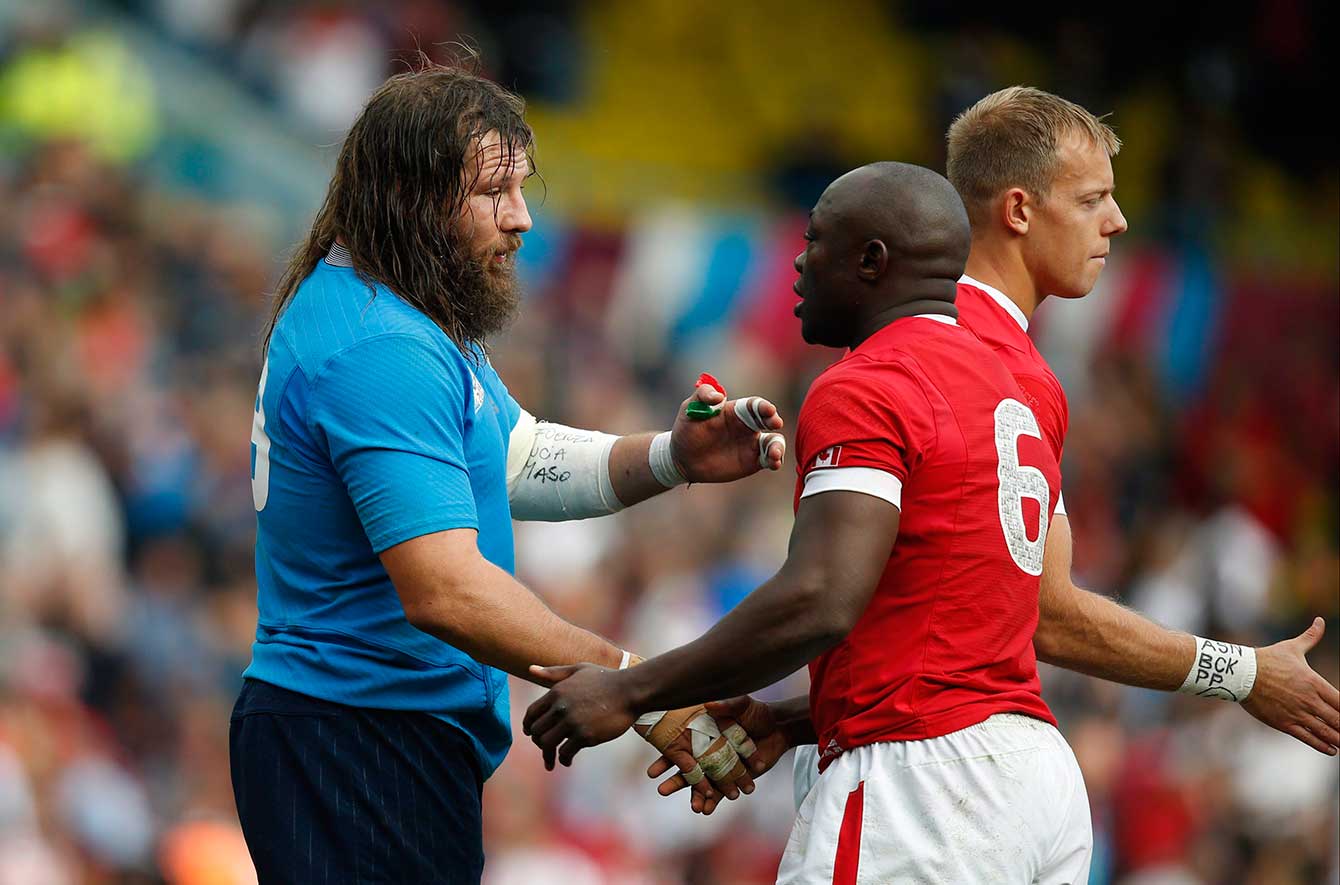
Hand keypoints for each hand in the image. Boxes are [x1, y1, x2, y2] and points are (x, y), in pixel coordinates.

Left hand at [524, 663, 636, 768]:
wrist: (631, 691)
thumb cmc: (606, 679)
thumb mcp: (578, 669)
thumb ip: (553, 672)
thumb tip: (529, 669)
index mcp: (556, 691)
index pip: (531, 713)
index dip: (528, 726)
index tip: (531, 733)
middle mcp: (561, 707)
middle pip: (536, 731)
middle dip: (538, 742)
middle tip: (546, 748)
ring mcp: (572, 722)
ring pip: (546, 744)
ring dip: (547, 754)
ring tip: (553, 759)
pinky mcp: (585, 736)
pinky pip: (565, 753)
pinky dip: (564, 759)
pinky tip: (568, 761)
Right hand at [646, 695, 791, 813]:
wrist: (778, 727)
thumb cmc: (756, 712)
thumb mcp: (741, 704)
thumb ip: (727, 705)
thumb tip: (709, 705)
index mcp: (702, 735)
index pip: (680, 747)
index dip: (666, 758)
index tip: (653, 770)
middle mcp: (707, 751)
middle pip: (687, 769)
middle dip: (675, 782)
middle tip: (661, 791)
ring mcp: (718, 767)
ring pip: (702, 784)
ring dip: (695, 796)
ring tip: (691, 807)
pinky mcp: (731, 778)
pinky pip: (719, 792)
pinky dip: (713, 801)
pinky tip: (705, 811)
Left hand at [670, 380, 784, 483]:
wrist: (682, 459)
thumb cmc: (686, 430)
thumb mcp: (689, 408)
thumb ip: (702, 395)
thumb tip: (720, 397)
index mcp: (736, 411)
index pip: (754, 405)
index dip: (763, 406)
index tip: (768, 410)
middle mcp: (747, 426)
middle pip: (768, 420)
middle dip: (774, 420)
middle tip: (775, 423)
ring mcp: (751, 444)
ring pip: (773, 441)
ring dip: (778, 445)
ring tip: (774, 453)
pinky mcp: (752, 462)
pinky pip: (769, 459)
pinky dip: (775, 460)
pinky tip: (774, 463)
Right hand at [1241, 617, 1339, 754]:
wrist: (1241, 673)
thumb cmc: (1267, 659)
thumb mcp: (1292, 647)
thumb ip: (1310, 637)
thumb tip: (1320, 621)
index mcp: (1314, 682)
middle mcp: (1309, 700)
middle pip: (1337, 720)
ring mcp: (1297, 713)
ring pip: (1326, 731)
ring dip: (1338, 739)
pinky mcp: (1284, 723)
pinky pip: (1308, 737)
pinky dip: (1322, 745)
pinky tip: (1331, 749)